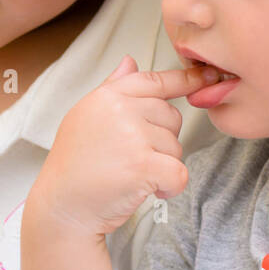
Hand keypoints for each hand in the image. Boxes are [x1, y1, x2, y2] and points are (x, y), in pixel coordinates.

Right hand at [25, 54, 222, 241]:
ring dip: (163, 166)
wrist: (61, 207)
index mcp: (108, 96)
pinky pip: (179, 173)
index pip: (155, 80)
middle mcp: (120, 110)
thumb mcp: (86, 116)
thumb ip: (112, 88)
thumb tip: (130, 61)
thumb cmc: (74, 165)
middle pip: (173, 117)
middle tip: (132, 158)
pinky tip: (150, 192)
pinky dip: (170, 188)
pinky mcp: (143, 166)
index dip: (185, 79)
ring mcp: (132, 136)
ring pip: (177, 147)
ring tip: (132, 175)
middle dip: (162, 141)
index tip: (207, 75)